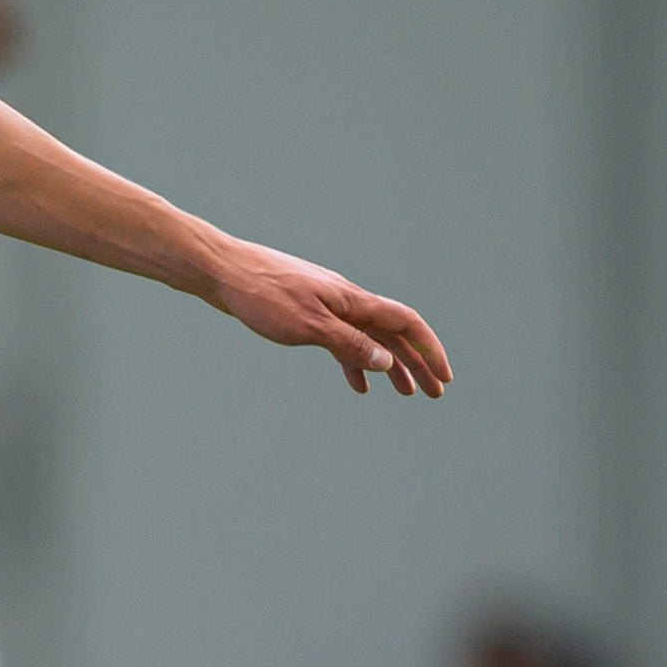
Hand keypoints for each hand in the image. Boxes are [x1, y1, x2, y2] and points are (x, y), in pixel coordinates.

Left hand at [199, 240, 454, 398]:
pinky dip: (355, 362)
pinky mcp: (306, 313)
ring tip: (404, 392)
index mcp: (353, 301)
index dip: (429, 350)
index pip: (406, 323)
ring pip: (369, 338)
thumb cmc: (261, 295)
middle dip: (417, 364)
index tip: (444, 378)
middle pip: (393, 334)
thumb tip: (387, 363)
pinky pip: (342, 340)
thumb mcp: (308, 325)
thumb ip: (349, 344)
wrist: (222, 271)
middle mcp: (346, 301)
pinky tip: (359, 385)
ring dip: (390, 365)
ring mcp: (327, 306)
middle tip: (434, 394)